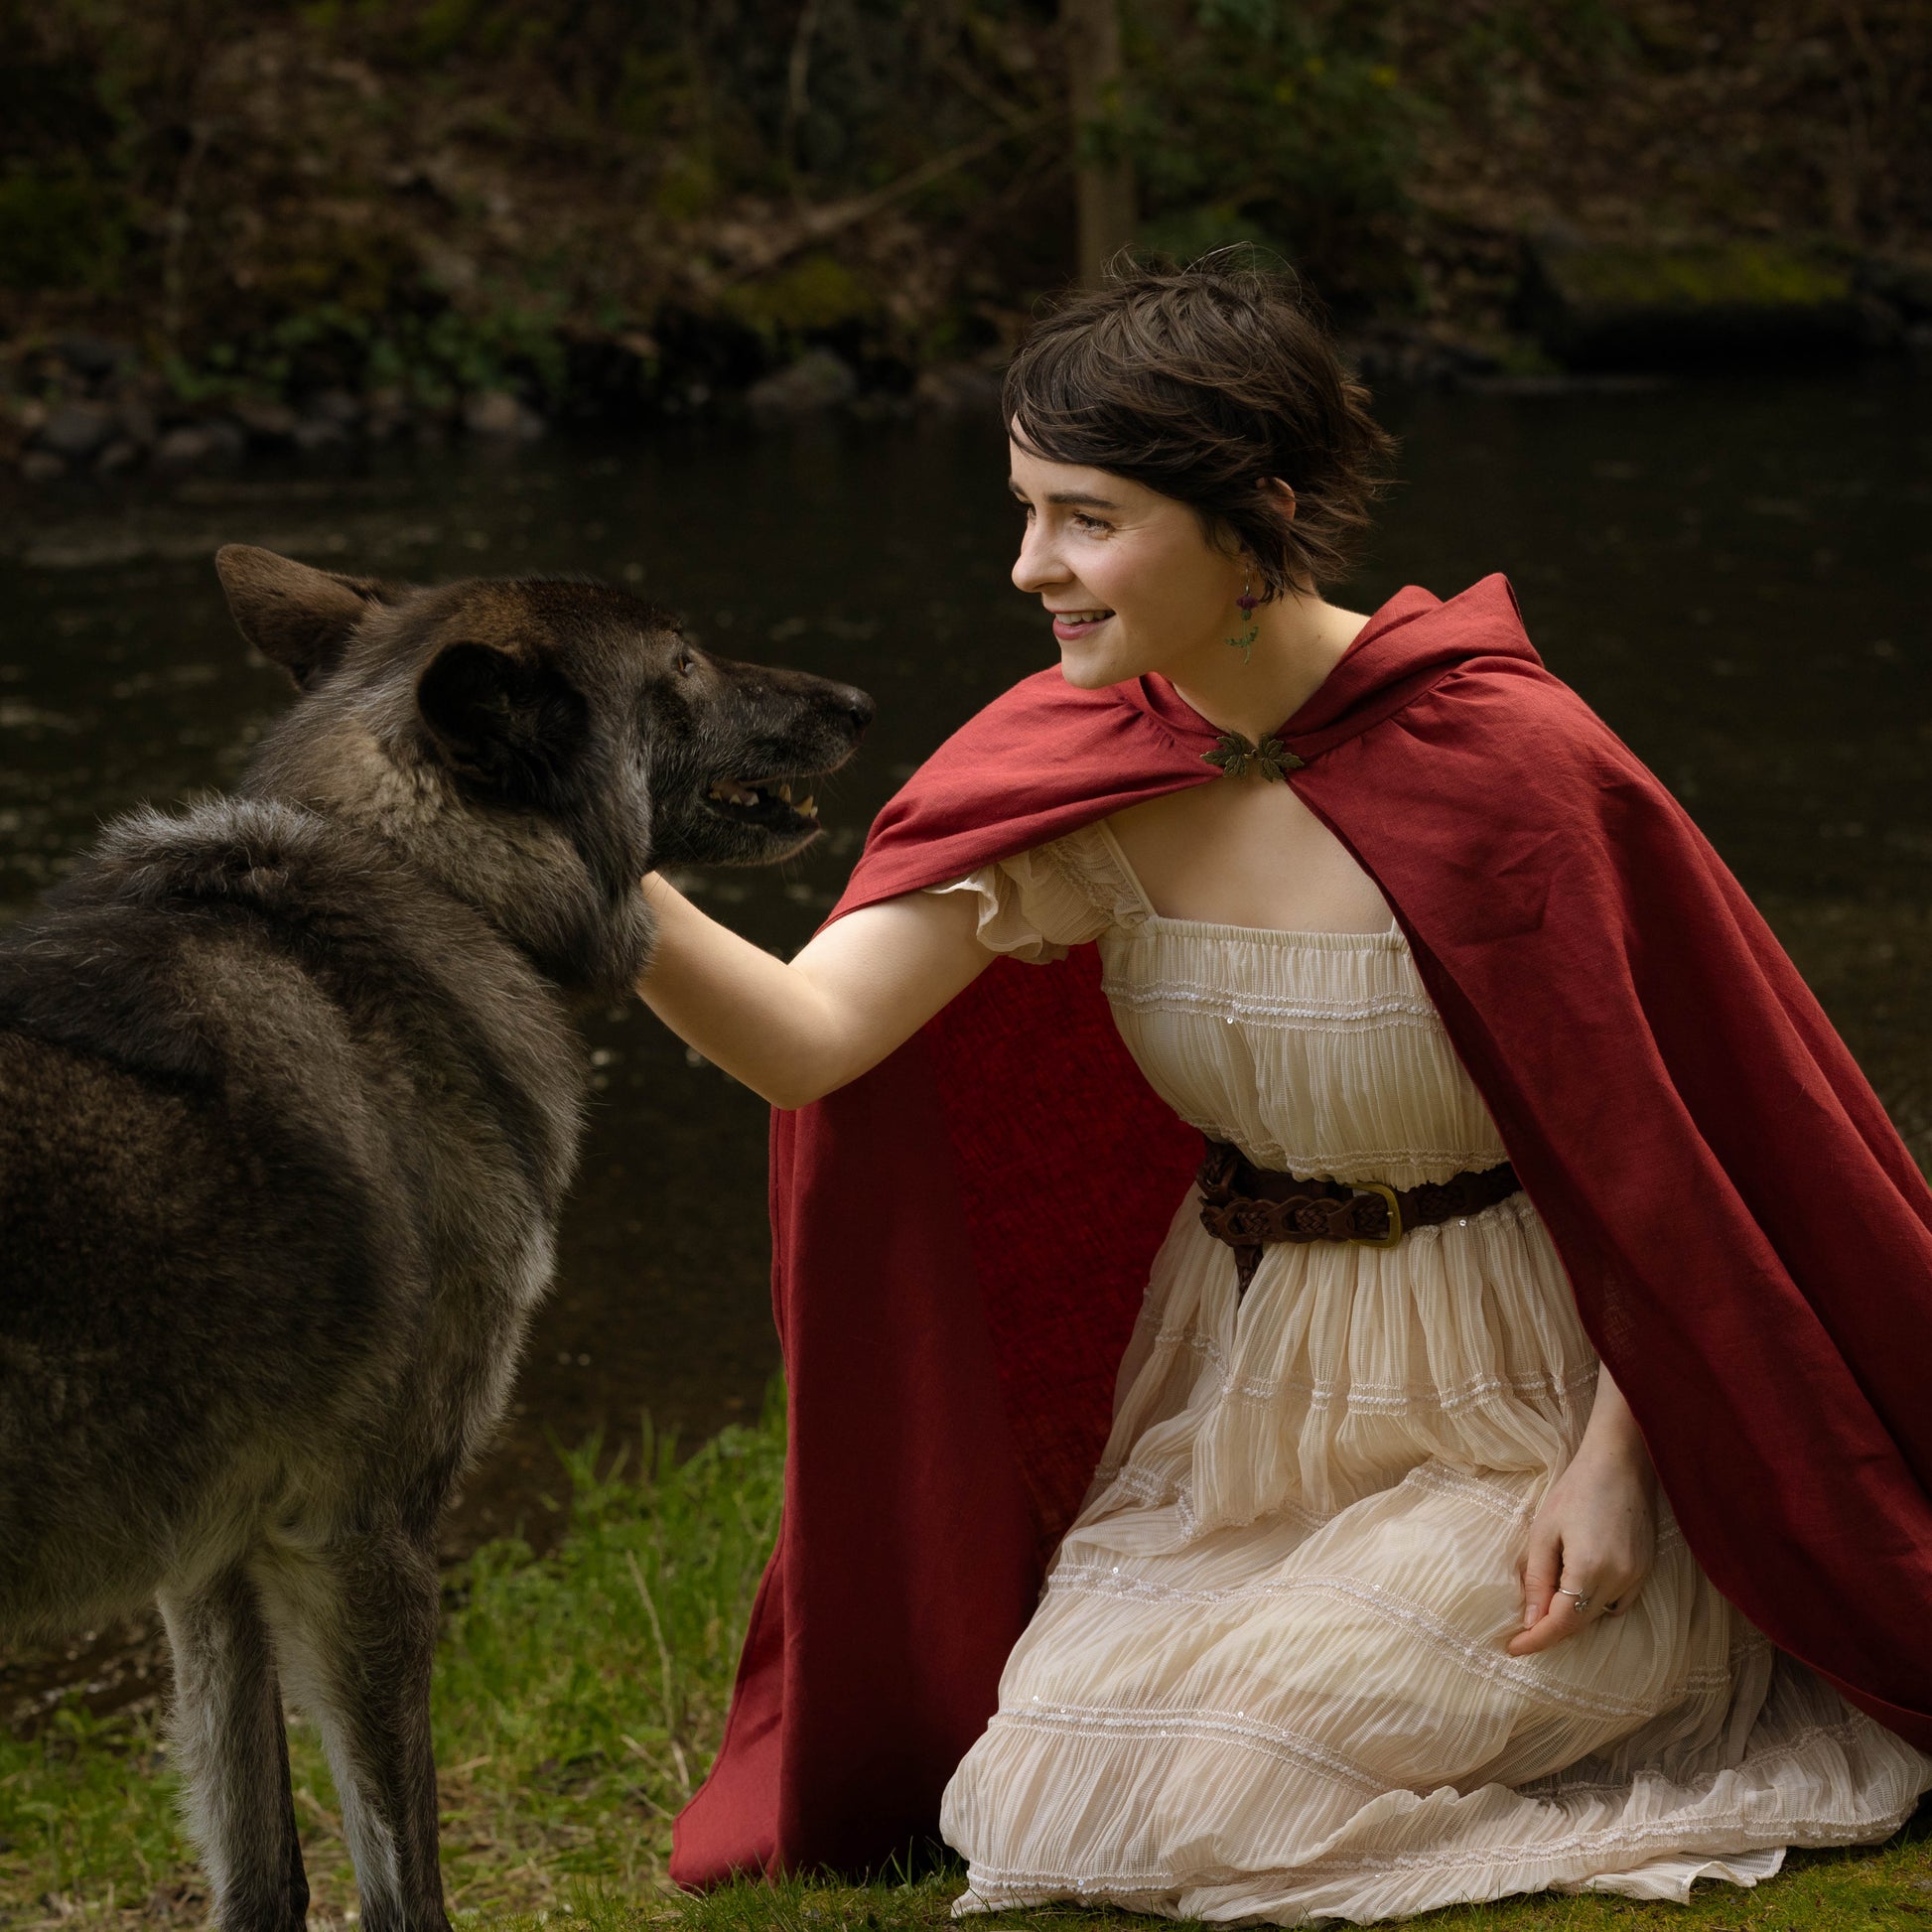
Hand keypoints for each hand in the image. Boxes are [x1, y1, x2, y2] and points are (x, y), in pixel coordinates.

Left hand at [1508, 1386, 1656, 1657]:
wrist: (1620, 1463)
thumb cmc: (1575, 1490)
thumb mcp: (1544, 1531)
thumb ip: (1537, 1578)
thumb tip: (1529, 1620)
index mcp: (1590, 1569)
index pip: (1562, 1623)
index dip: (1537, 1640)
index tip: (1513, 1648)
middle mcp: (1620, 1580)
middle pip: (1582, 1623)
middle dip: (1551, 1630)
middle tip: (1521, 1632)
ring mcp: (1638, 1577)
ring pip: (1600, 1615)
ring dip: (1574, 1617)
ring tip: (1547, 1604)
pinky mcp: (1647, 1570)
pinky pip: (1618, 1602)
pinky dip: (1595, 1603)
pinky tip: (1579, 1588)